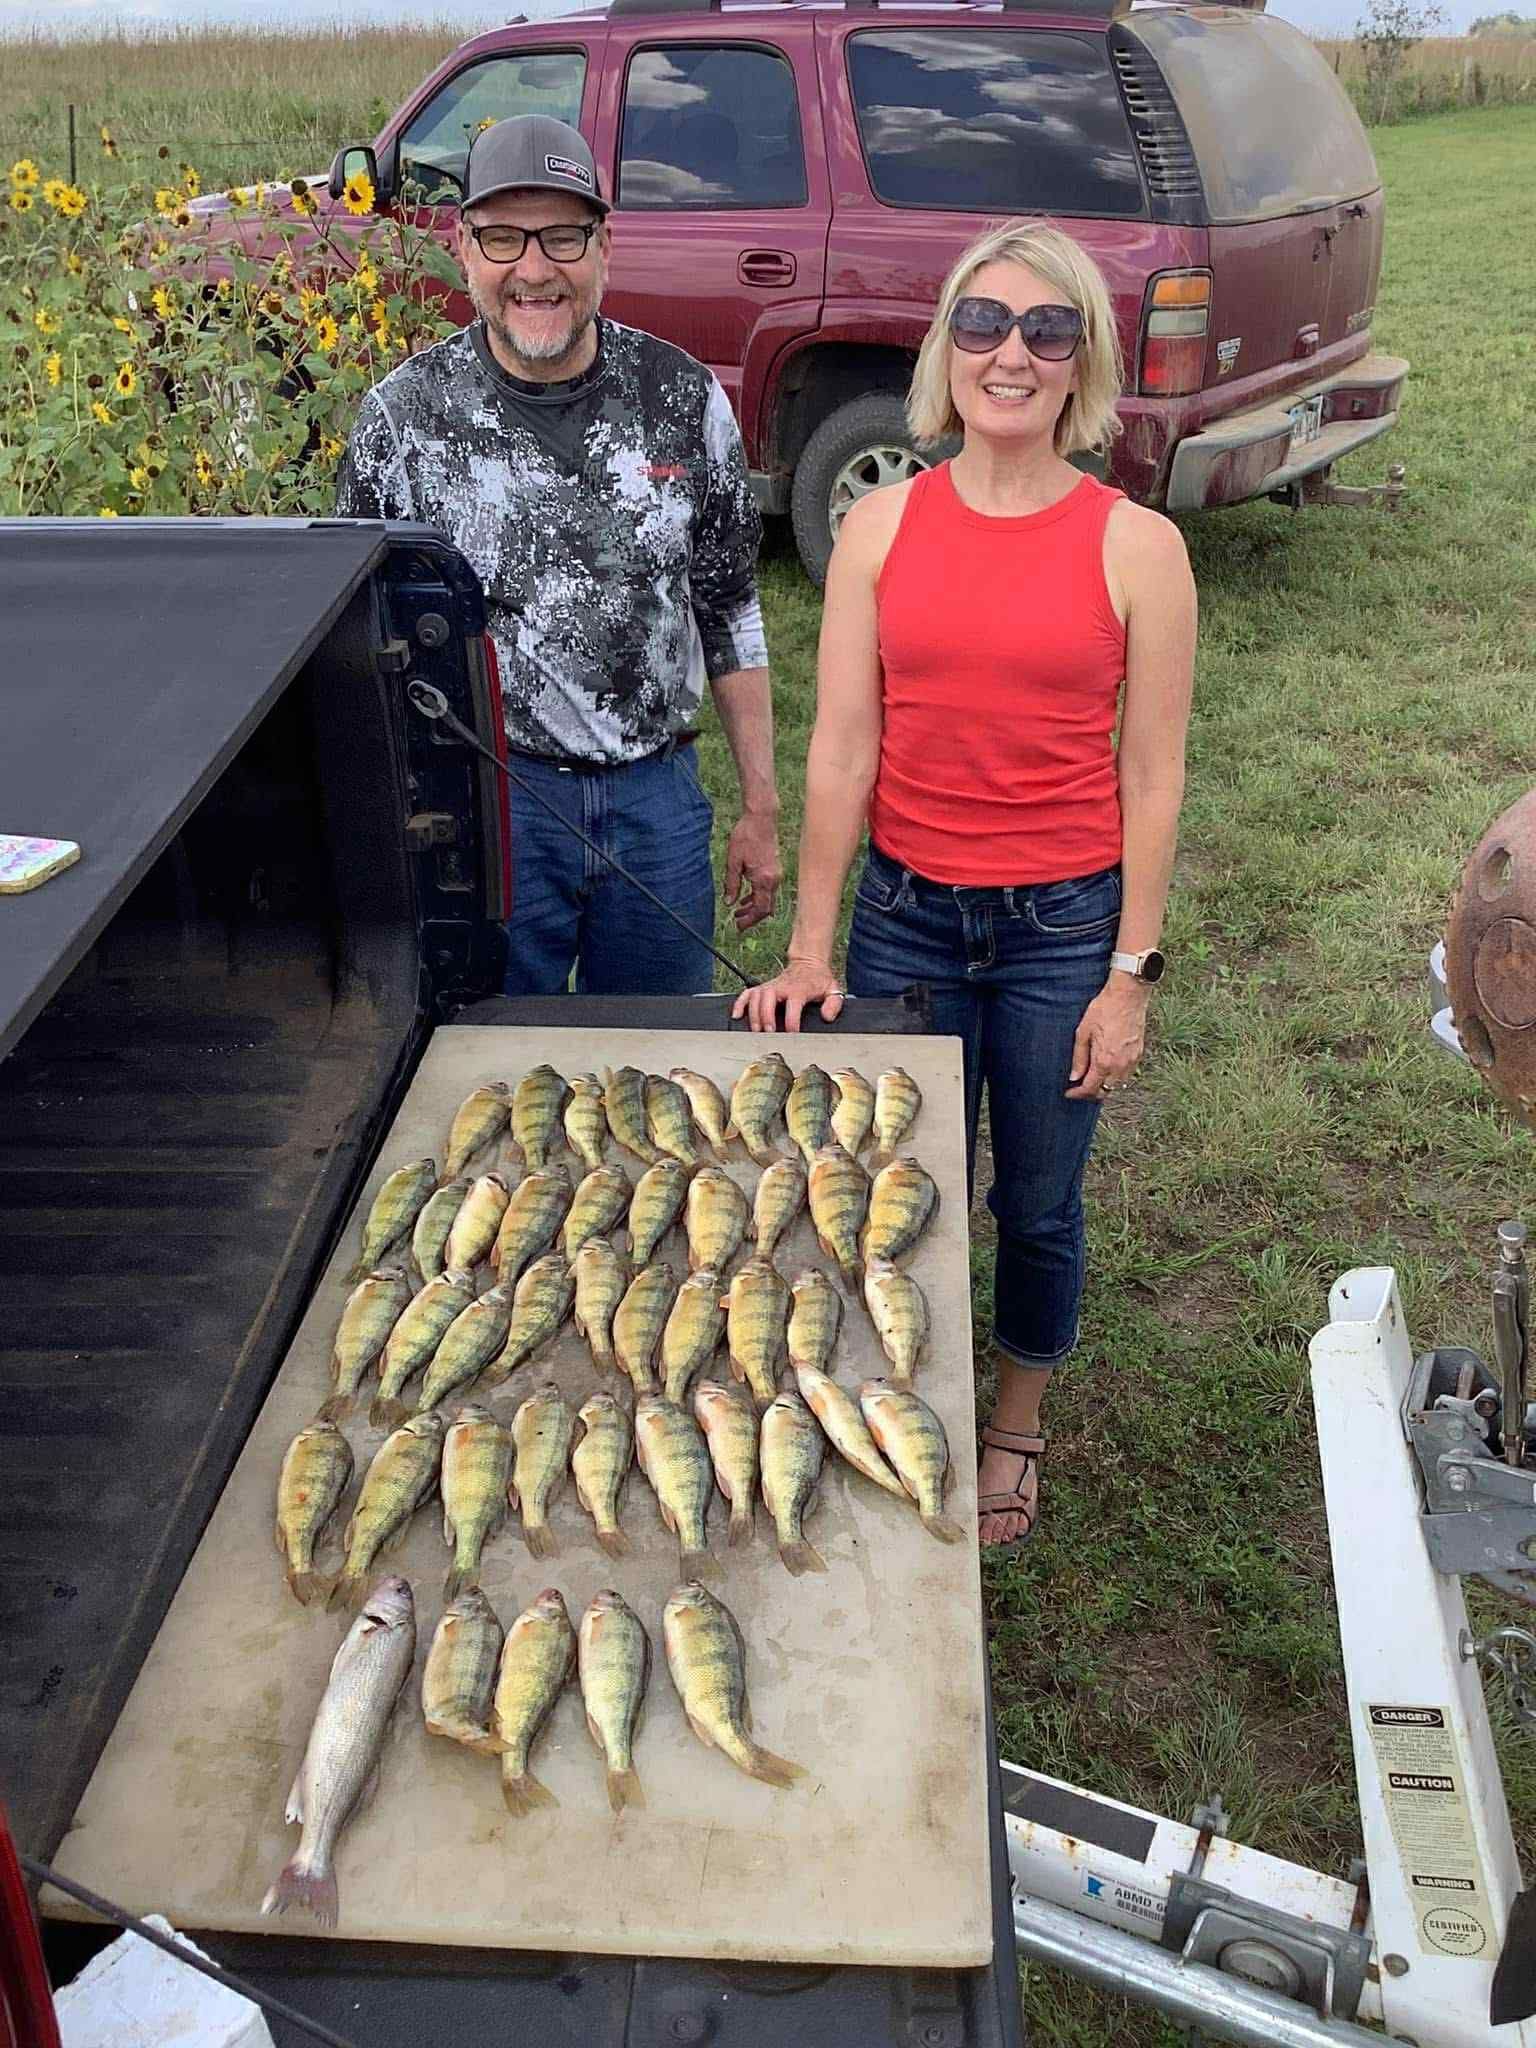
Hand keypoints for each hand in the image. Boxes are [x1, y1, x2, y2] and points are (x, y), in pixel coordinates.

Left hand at [724, 809, 781, 932]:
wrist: (761, 819)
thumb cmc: (745, 837)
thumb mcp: (733, 862)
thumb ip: (732, 884)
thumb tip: (729, 903)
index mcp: (763, 880)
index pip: (760, 909)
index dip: (749, 920)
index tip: (738, 926)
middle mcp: (773, 879)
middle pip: (766, 908)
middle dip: (752, 917)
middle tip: (737, 923)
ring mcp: (776, 874)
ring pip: (767, 899)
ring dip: (754, 907)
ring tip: (738, 911)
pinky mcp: (775, 869)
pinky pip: (768, 889)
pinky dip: (758, 896)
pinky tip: (745, 897)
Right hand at [731, 957, 844, 1032]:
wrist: (808, 964)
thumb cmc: (819, 980)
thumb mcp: (832, 990)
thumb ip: (834, 1004)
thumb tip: (827, 1016)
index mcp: (799, 989)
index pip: (793, 1004)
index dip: (792, 1020)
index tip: (792, 1033)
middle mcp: (781, 986)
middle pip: (768, 999)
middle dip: (766, 1017)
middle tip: (769, 1033)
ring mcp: (769, 986)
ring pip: (755, 997)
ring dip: (753, 1014)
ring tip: (756, 1030)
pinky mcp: (762, 987)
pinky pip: (746, 993)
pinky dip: (739, 1004)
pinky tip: (736, 1015)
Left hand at [1065, 975, 1149, 1099]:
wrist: (1128, 996)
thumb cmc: (1104, 1009)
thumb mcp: (1083, 1032)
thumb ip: (1079, 1057)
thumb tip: (1074, 1077)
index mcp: (1104, 1061)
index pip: (1090, 1088)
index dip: (1077, 1093)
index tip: (1069, 1092)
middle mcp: (1120, 1065)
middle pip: (1105, 1091)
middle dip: (1090, 1093)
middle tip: (1078, 1087)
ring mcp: (1132, 1061)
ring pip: (1117, 1085)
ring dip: (1104, 1086)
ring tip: (1092, 1078)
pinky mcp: (1138, 1054)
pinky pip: (1126, 1075)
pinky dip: (1115, 1077)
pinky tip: (1106, 1068)